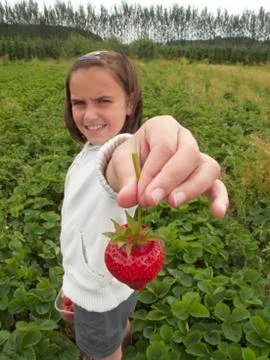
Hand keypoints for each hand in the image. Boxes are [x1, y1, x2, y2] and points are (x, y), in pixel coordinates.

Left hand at [106, 116, 228, 216]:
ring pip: (207, 168)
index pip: (164, 146)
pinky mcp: (204, 177)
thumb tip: (125, 200)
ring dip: (191, 188)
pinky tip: (217, 212)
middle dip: (170, 179)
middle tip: (151, 201)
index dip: (153, 171)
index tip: (140, 194)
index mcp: (163, 126)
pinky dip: (220, 198)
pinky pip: (218, 185)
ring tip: (172, 203)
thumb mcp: (122, 163)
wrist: (137, 163)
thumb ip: (125, 179)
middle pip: (189, 154)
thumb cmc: (131, 159)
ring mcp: (198, 156)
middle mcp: (185, 137)